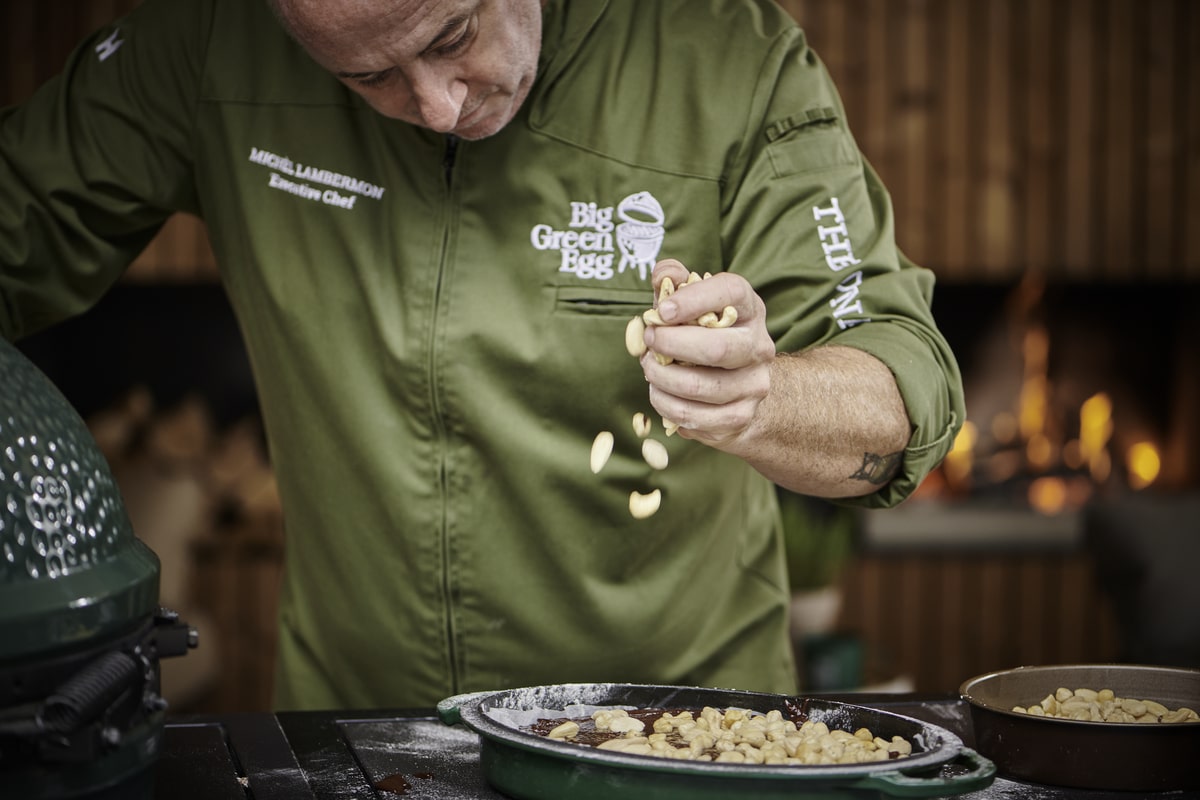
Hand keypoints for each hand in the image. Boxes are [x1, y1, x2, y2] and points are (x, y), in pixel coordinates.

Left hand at [639, 259, 776, 448]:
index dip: (694, 299)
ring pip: (701, 387)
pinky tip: (660, 394)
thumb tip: (663, 274)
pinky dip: (667, 407)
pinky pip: (696, 417)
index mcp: (748, 308)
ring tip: (649, 369)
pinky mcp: (742, 415)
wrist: (738, 386)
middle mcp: (758, 345)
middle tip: (649, 340)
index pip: (730, 292)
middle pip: (718, 348)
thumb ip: (674, 283)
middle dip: (672, 345)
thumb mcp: (690, 303)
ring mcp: (754, 383)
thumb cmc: (705, 334)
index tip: (662, 311)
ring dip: (662, 379)